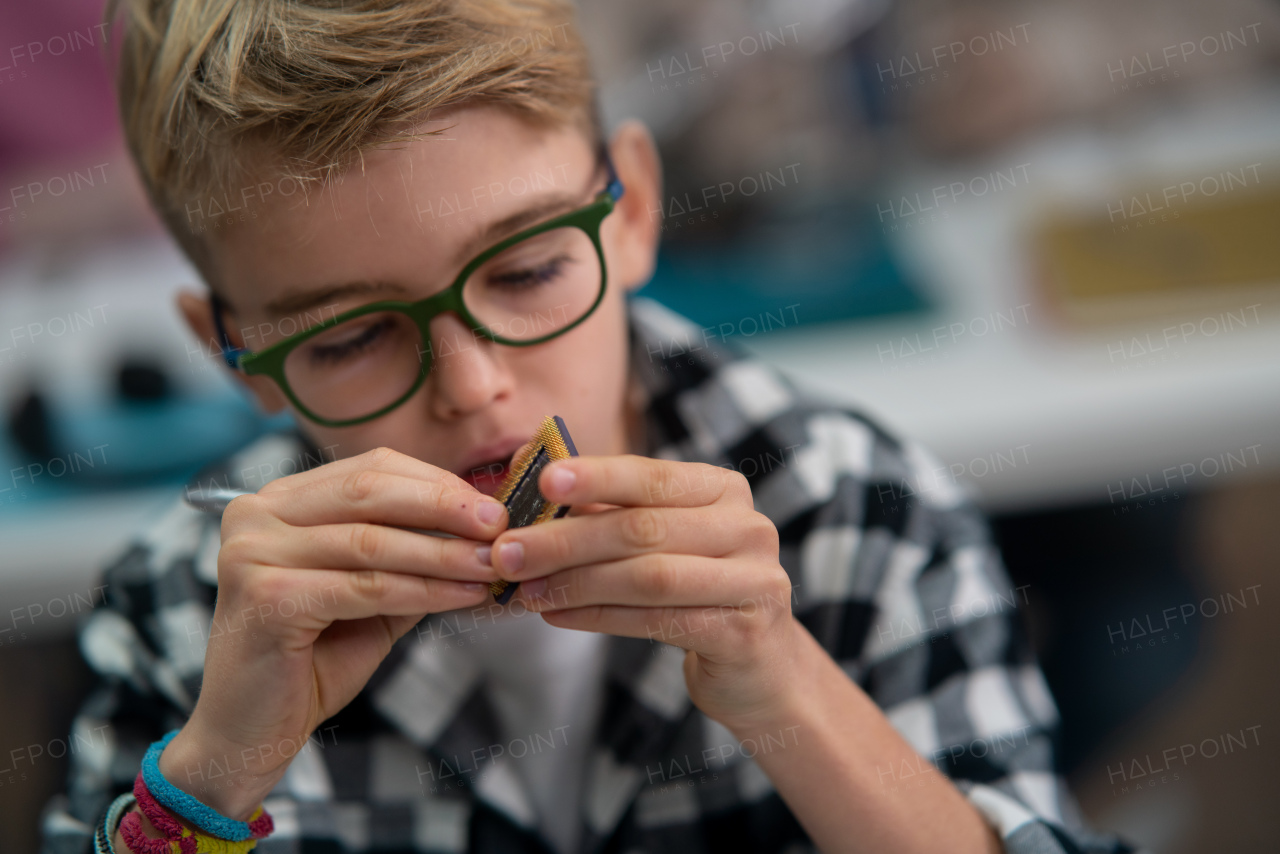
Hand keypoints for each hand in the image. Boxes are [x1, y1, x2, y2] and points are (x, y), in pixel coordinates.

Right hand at [160, 447, 505, 818]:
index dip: (436, 483)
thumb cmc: (313, 657)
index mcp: (279, 499)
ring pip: (373, 542)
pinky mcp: (266, 597)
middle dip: (445, 507)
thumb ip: (410, 552)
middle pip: (371, 492)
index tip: (492, 506)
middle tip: (500, 526)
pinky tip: (463, 595)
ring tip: (492, 565)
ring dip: (443, 553)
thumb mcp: (370, 591)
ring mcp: (253, 552)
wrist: (252, 730)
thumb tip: (484, 527)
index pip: (371, 469)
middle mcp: (256, 514)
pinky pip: (365, 587)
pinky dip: (422, 590)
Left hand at [488, 455, 797, 727]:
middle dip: (566, 540)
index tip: (543, 481)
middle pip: (643, 529)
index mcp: (724, 491)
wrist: (759, 666)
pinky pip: (657, 621)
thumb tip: (530, 482)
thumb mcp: (660, 541)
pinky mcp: (743, 633)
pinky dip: (599, 617)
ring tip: (525, 590)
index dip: (598, 477)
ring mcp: (754, 581)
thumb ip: (607, 512)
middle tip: (507, 552)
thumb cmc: (694, 591)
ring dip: (576, 583)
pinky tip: (557, 615)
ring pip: (649, 577)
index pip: (653, 477)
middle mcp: (748, 528)